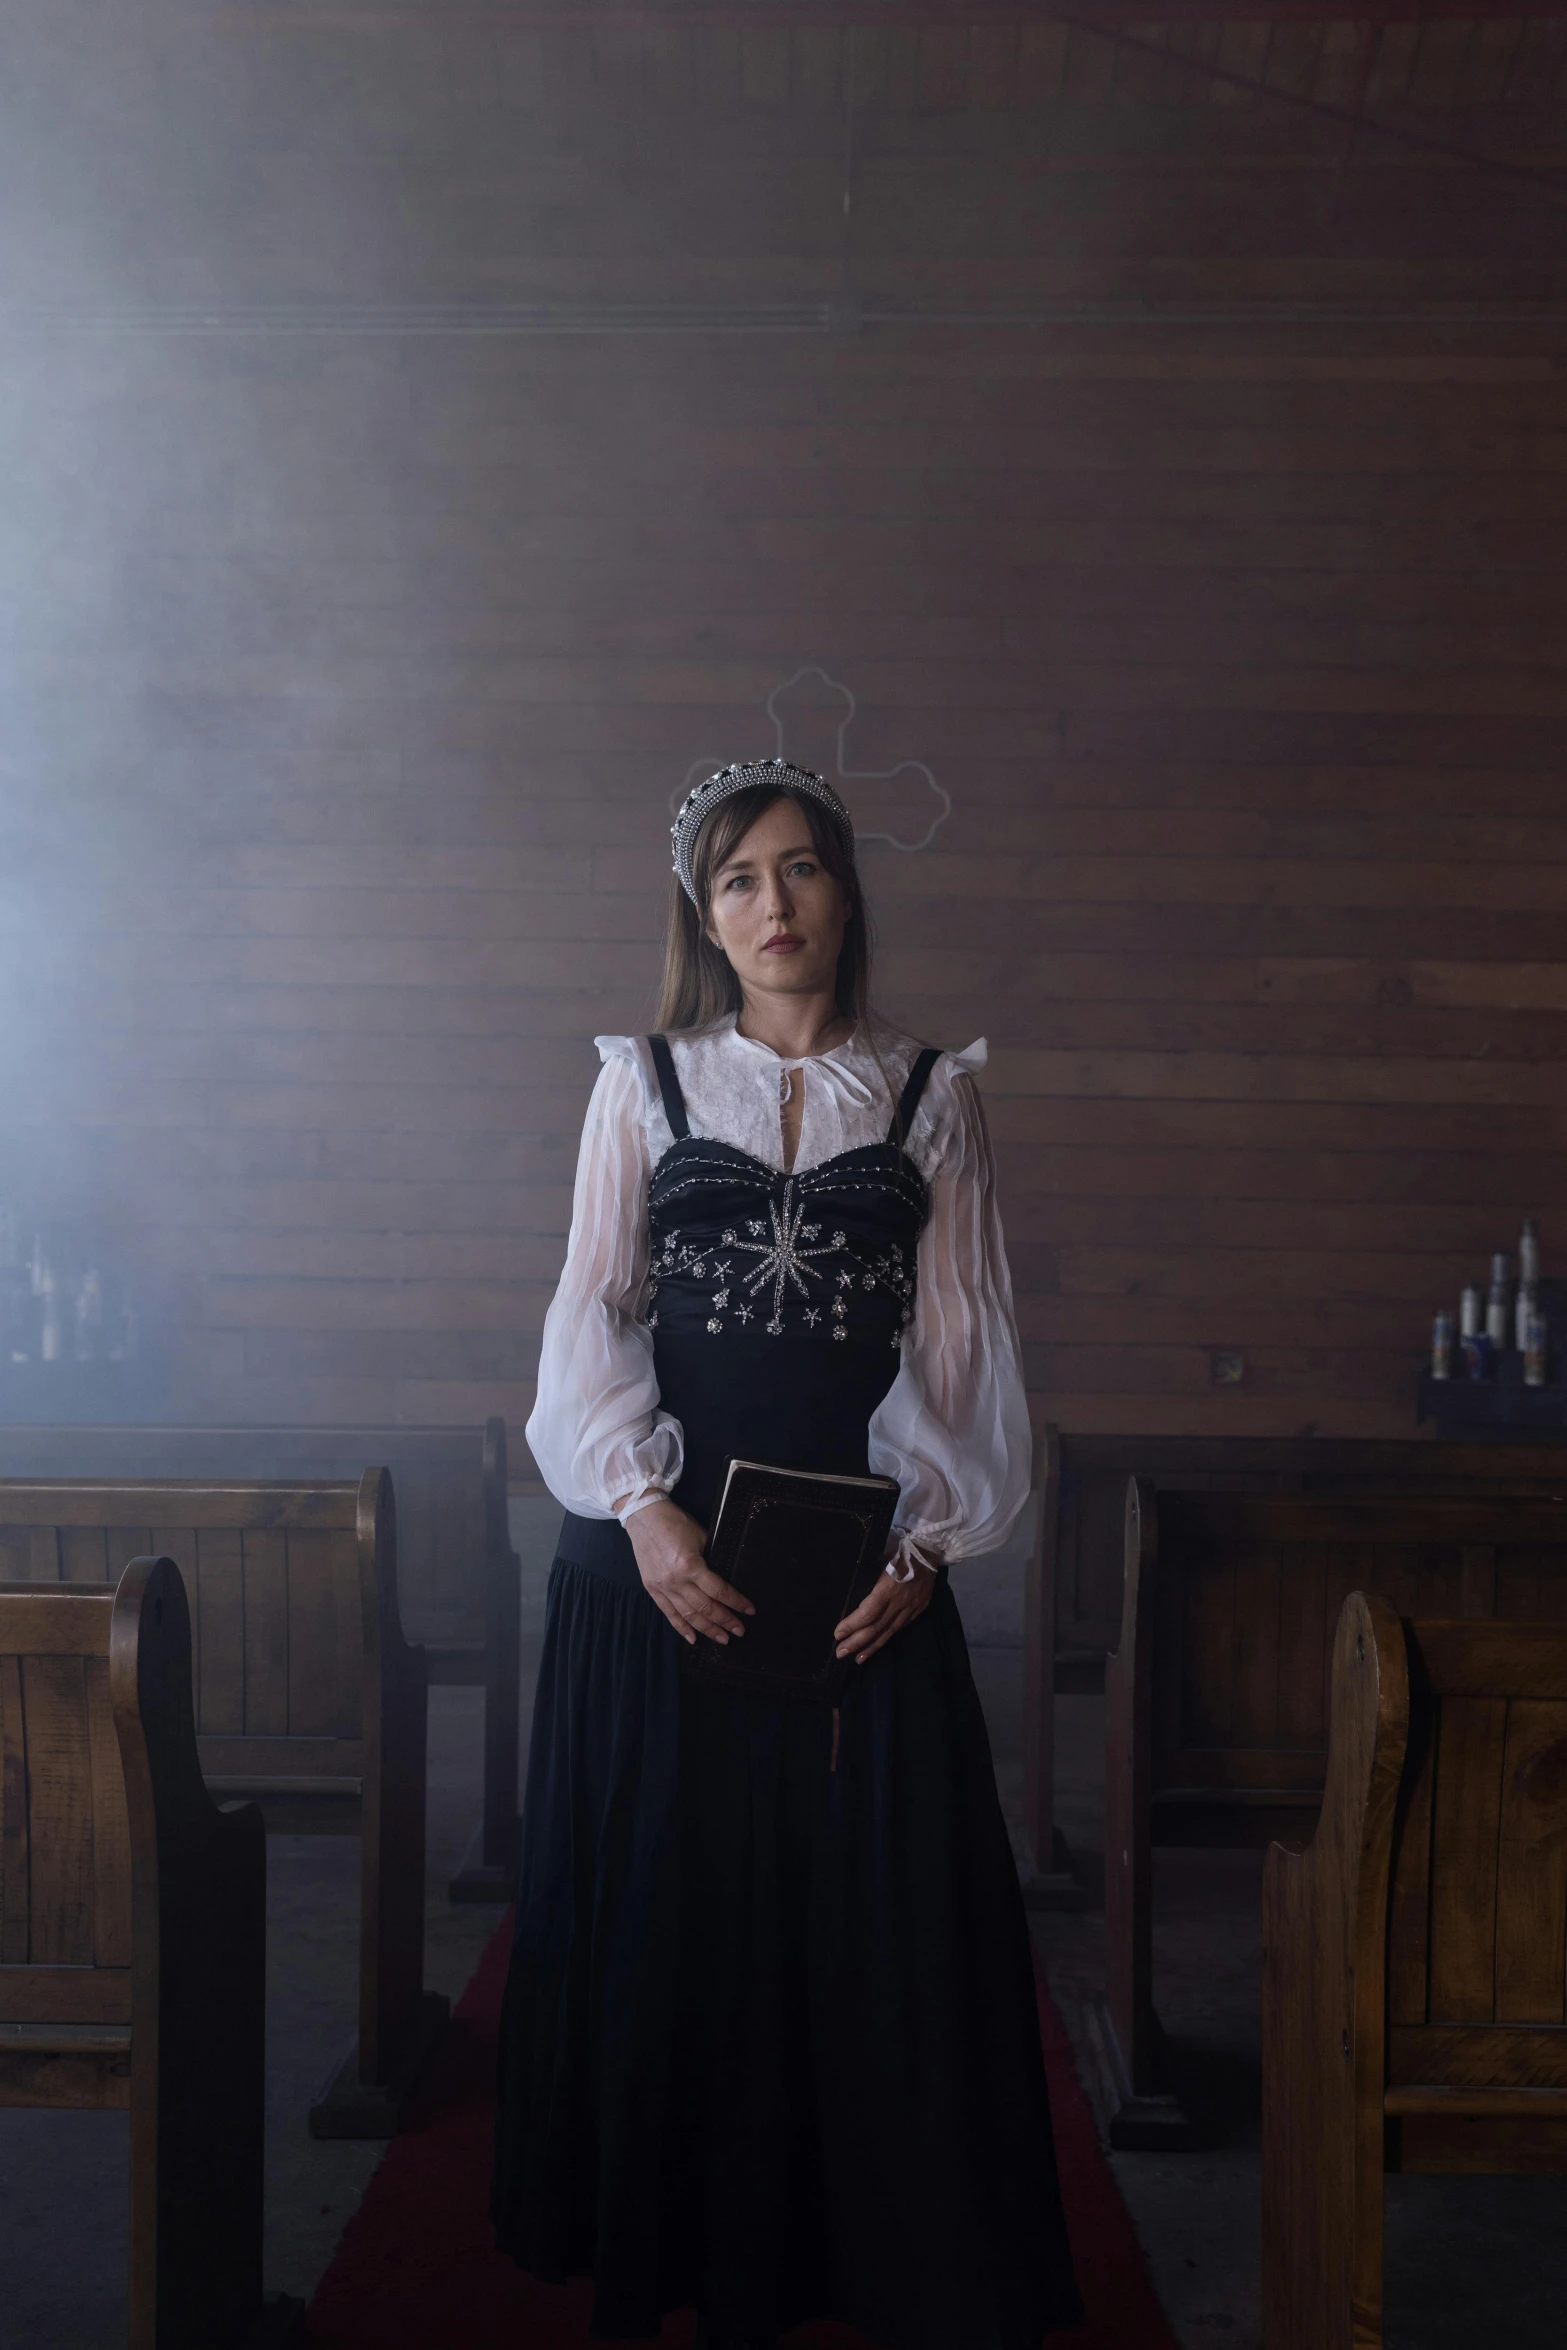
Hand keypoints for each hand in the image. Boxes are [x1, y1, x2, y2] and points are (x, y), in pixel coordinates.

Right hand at [623, 1498, 755, 1647]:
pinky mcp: (652, 1589)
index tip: (749, 1611)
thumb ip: (713, 1558)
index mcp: (690, 1565)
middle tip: (740, 1631)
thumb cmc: (675, 1522)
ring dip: (707, 1629)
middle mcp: (676, 1580)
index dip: (736, 1602)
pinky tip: (693, 1639)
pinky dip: (681, 1628)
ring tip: (723, 1639)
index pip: (719, 1591)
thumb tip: (727, 1576)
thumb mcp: (701, 1536)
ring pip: (689, 1615)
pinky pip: (669, 1614)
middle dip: (725, 1621)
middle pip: (706, 1607)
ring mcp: (663, 1587)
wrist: (644, 1517)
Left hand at [833, 1541, 935, 1666]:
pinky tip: (878, 1645)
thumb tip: (851, 1590)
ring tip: (858, 1659)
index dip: (852, 1625)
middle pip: (876, 1627)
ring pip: (889, 1631)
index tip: (837, 1633)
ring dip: (872, 1646)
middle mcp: (900, 1602)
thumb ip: (869, 1574)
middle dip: (857, 1642)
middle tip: (840, 1653)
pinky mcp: (919, 1609)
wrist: (931, 1548)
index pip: (868, 1613)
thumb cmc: (901, 1548)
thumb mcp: (881, 1556)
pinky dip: (887, 1637)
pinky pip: (901, 1627)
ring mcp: (911, 1607)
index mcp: (888, 1587)